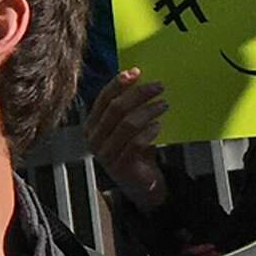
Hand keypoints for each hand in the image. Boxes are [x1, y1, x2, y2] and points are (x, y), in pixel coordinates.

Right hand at [84, 69, 170, 212]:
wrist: (141, 183)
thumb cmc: (134, 150)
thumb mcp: (126, 127)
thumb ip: (127, 108)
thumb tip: (139, 78)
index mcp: (91, 125)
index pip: (102, 99)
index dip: (119, 84)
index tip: (136, 72)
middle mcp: (94, 138)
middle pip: (116, 109)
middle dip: (138, 94)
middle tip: (158, 86)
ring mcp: (105, 153)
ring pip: (127, 124)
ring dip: (148, 111)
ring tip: (164, 104)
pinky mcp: (120, 165)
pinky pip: (136, 143)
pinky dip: (149, 132)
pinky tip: (159, 125)